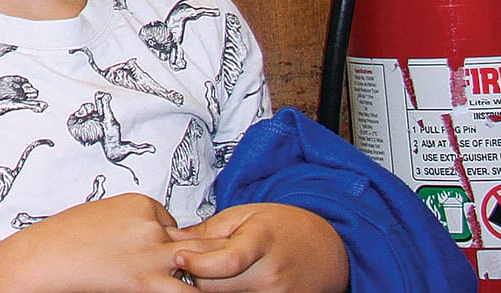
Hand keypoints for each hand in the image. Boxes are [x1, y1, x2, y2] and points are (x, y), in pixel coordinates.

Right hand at [0, 193, 200, 292]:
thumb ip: (129, 222)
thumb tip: (144, 236)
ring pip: (201, 267)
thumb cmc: (64, 237)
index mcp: (141, 203)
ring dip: (203, 277)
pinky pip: (185, 292)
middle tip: (208, 264)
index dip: (164, 240)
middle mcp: (152, 226)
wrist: (43, 257)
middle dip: (199, 256)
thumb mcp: (101, 215)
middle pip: (195, 241)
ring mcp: (153, 254)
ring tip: (214, 285)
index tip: (147, 251)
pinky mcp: (146, 281)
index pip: (171, 222)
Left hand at [172, 203, 348, 291]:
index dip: (198, 262)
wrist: (325, 249)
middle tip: (195, 262)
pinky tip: (232, 282)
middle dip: (199, 274)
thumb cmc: (284, 228)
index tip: (180, 257)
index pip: (226, 261)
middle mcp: (272, 274)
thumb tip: (174, 239)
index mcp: (262, 242)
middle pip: (217, 286)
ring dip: (212, 287)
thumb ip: (209, 230)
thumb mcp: (245, 216)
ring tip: (218, 270)